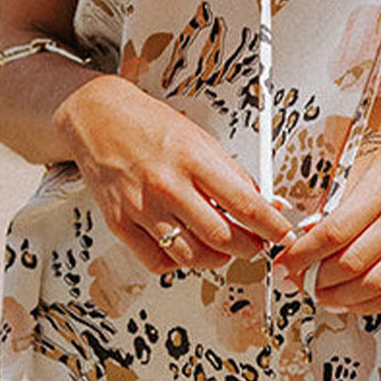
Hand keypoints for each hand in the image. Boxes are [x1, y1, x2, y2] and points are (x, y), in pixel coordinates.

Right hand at [55, 75, 293, 272]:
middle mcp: (166, 185)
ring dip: (217, 258)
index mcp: (192, 159)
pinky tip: (187, 249)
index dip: (271, 226)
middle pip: (221, 237)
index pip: (244, 204)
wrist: (98, 118)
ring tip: (225, 248)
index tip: (283, 234)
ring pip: (191, 255)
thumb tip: (264, 202)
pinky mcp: (120, 223)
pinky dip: (179, 263)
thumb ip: (232, 174)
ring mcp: (141, 207)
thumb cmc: (150, 125)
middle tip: (257, 244)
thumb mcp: (201, 139)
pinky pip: (157, 261)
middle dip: (249, 247)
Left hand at [275, 124, 380, 314]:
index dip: (303, 254)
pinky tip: (350, 301)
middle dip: (315, 279)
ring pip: (374, 286)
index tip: (285, 262)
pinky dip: (369, 305)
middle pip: (351, 264)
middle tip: (297, 280)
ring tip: (319, 293)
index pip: (334, 233)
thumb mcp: (364, 167)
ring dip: (338, 297)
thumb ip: (335, 201)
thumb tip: (304, 233)